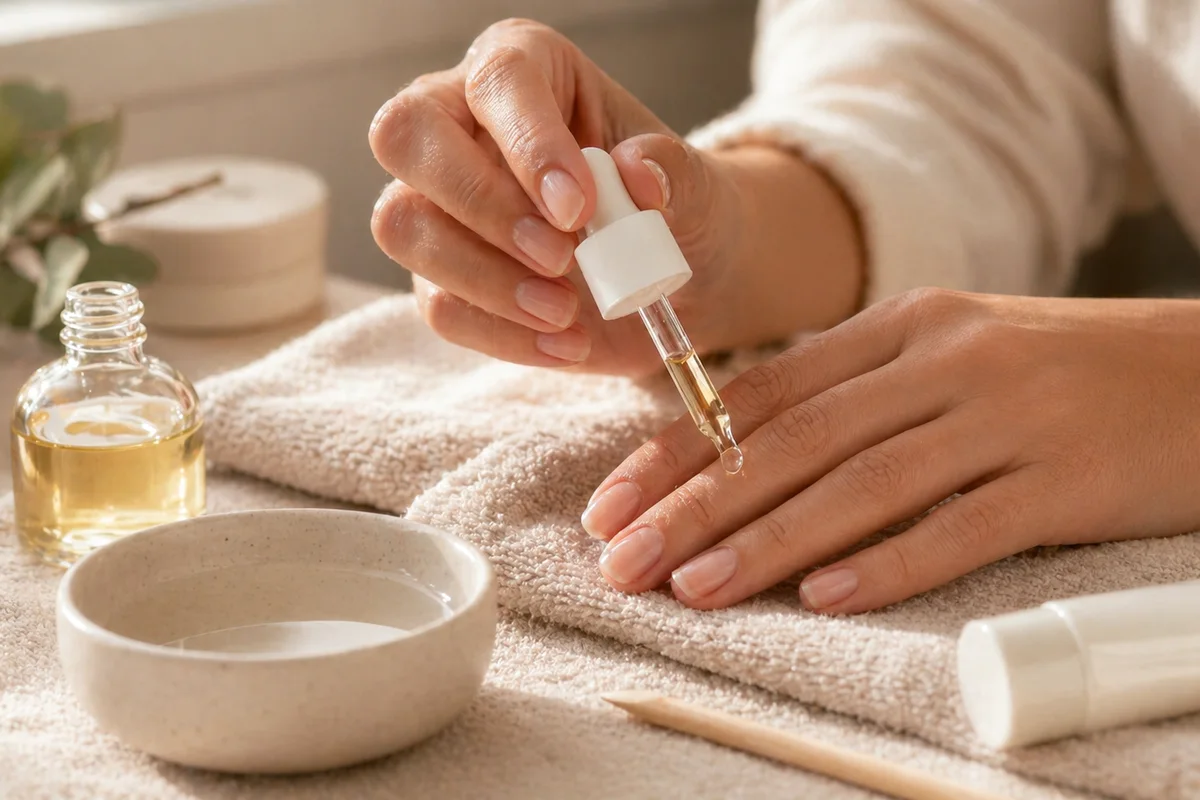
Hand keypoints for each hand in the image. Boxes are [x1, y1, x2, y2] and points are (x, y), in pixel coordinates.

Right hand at [368, 19, 861, 375]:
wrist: (682, 280)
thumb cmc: (680, 211)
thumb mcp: (701, 188)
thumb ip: (676, 172)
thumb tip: (639, 171)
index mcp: (526, 71)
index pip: (497, 82)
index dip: (529, 144)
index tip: (580, 209)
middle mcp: (462, 123)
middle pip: (406, 136)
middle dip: (482, 206)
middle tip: (561, 257)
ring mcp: (438, 203)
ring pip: (403, 226)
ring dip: (485, 279)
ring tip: (568, 311)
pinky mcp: (440, 276)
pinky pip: (438, 305)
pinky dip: (501, 334)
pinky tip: (566, 343)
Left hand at [580, 289, 1199, 612]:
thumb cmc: (1062, 372)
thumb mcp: (953, 353)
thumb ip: (860, 393)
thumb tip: (748, 450)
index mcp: (906, 325)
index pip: (766, 392)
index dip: (680, 450)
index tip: (615, 504)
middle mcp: (944, 361)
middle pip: (796, 441)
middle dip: (697, 505)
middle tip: (624, 560)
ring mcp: (1007, 416)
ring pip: (863, 485)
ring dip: (768, 541)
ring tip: (694, 586)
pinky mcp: (1066, 478)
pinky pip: (964, 526)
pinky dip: (890, 562)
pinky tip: (825, 595)